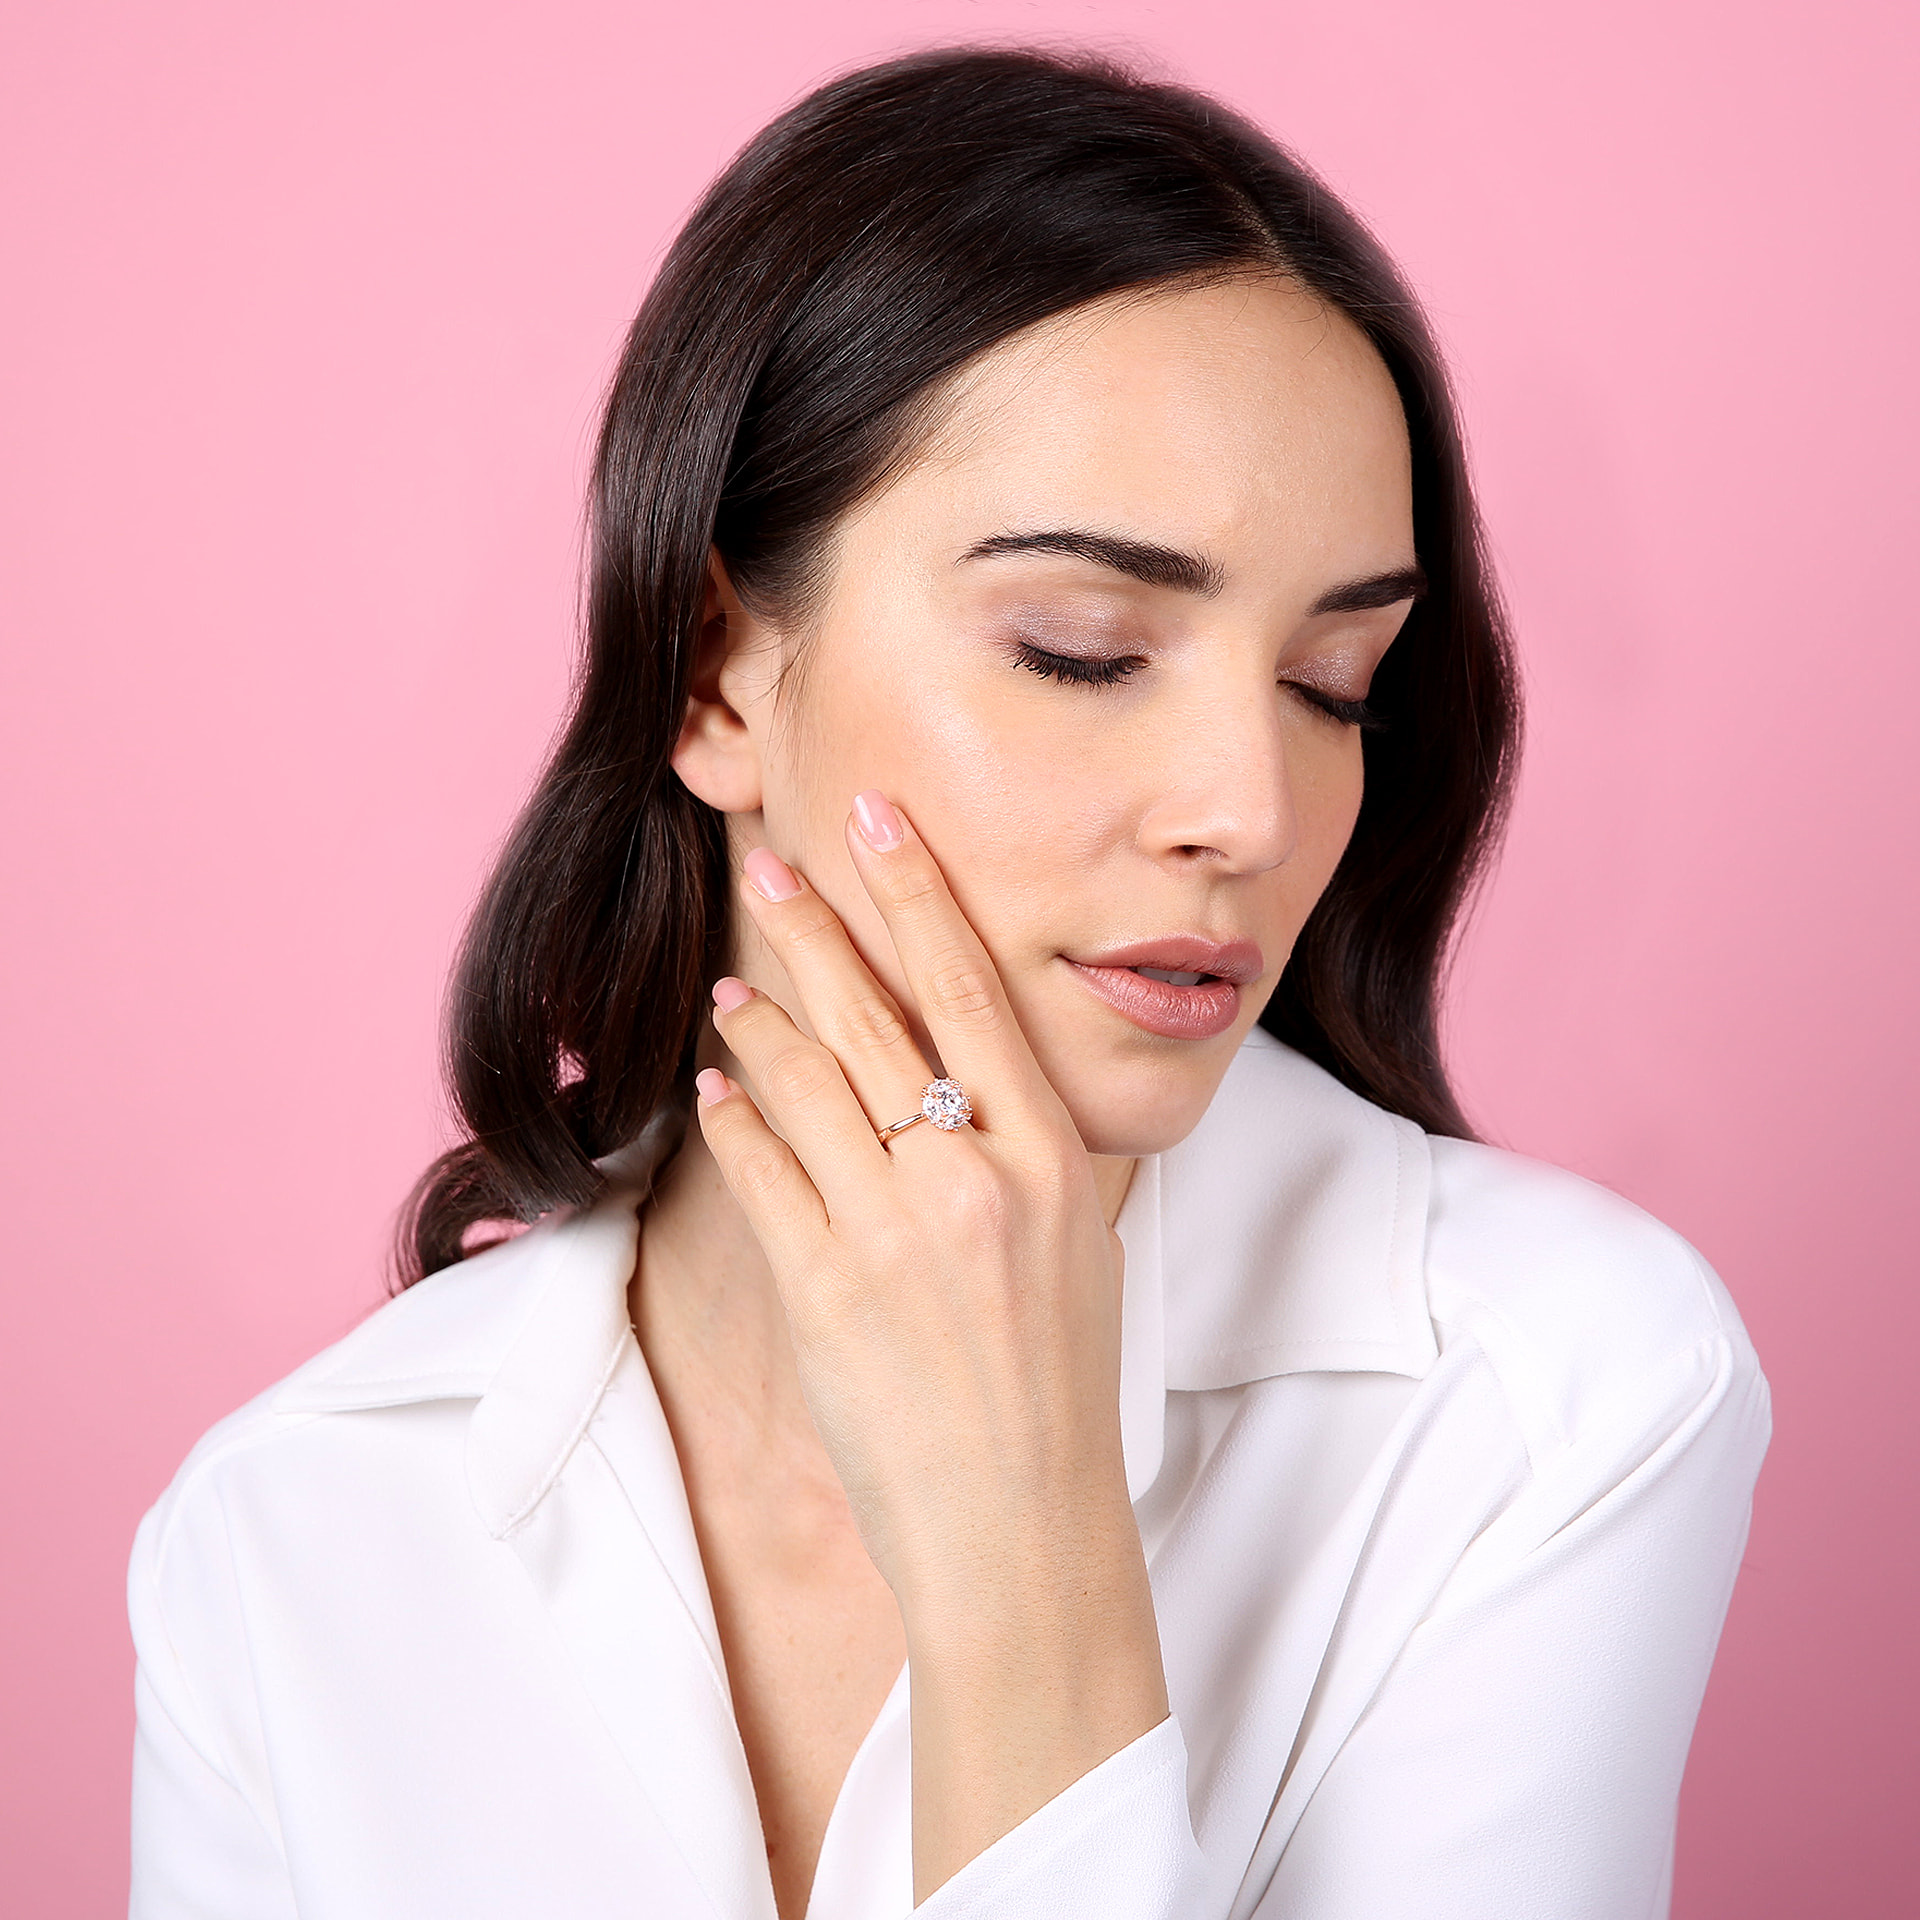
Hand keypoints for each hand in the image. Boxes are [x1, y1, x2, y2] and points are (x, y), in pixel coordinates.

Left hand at [697, 787, 1129, 1606]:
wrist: (1023, 1522)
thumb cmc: (1061, 1384)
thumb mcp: (1081, 1245)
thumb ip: (1032, 1148)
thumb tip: (982, 1069)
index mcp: (1049, 1154)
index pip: (973, 987)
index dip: (917, 891)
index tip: (879, 822)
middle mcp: (973, 1176)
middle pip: (874, 1014)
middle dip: (813, 928)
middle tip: (770, 869)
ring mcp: (893, 1231)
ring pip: (804, 1081)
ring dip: (758, 1022)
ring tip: (734, 988)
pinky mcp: (824, 1289)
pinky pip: (761, 1172)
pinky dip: (732, 1119)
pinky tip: (716, 1091)